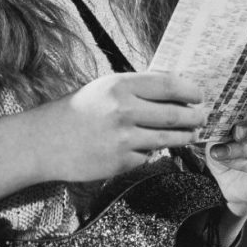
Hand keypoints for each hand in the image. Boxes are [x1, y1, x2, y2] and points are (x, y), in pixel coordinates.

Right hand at [23, 71, 206, 183]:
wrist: (43, 141)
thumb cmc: (77, 111)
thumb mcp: (105, 88)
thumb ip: (137, 89)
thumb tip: (176, 90)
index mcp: (120, 85)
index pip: (170, 85)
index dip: (191, 91)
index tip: (200, 96)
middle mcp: (124, 110)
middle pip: (176, 114)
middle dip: (196, 117)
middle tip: (202, 117)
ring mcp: (123, 138)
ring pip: (169, 138)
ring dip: (185, 137)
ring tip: (189, 134)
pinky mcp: (120, 161)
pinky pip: (149, 155)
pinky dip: (152, 151)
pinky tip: (146, 146)